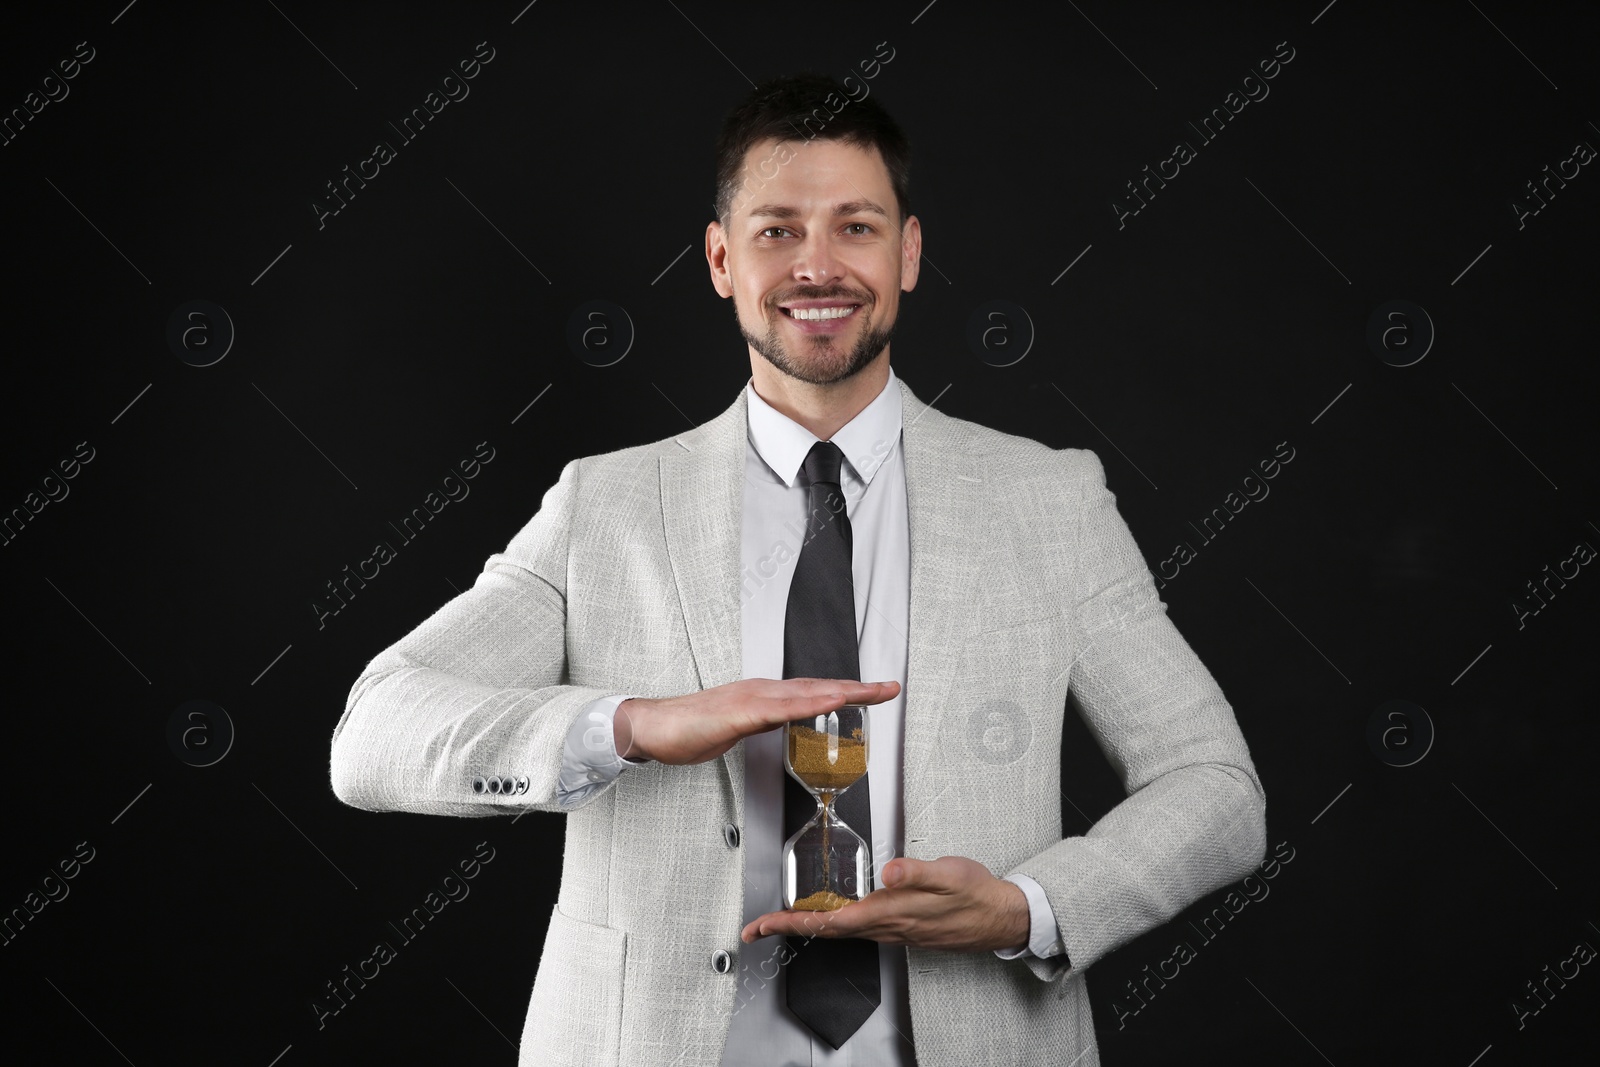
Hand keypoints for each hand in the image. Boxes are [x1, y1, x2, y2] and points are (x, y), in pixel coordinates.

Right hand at [613, 677, 900, 765]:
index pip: (814, 691)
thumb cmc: (689, 728)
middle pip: (818, 687)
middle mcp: (762, 691)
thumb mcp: (737, 728)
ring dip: (839, 692)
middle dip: (857, 688)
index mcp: (764, 696)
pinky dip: (806, 705)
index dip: (848, 691)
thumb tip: (785, 725)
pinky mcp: (737, 714)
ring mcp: (749, 700)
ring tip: (870, 692)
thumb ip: (763, 724)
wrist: (652, 727)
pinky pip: (777, 709)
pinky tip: (825, 702)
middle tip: (890, 687)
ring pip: (804, 693)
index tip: (878, 692)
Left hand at [740, 856, 1031, 953]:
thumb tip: (888, 873)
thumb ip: (916, 873)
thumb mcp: (948, 874)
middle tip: (757, 927)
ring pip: (841, 930)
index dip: (794, 923)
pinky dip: (834, 923)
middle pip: (828, 930)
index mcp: (890, 912)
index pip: (831, 922)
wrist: (1001, 917)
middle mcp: (887, 926)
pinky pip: (859, 928)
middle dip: (789, 928)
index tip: (765, 924)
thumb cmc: (976, 894)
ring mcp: (894, 930)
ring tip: (784, 920)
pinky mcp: (902, 927)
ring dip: (809, 926)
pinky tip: (832, 915)